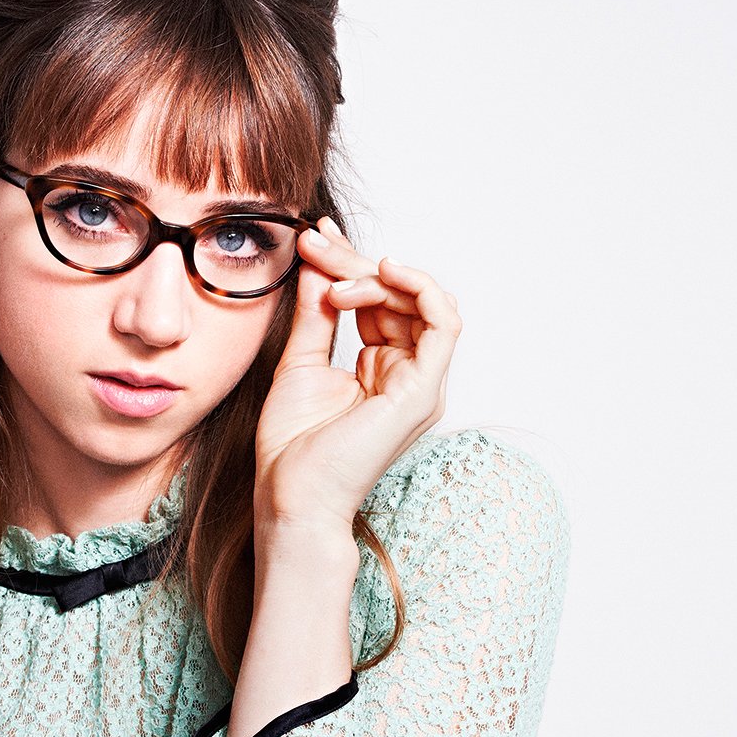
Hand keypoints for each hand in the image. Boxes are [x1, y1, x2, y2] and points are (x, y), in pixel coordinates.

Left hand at [252, 216, 460, 533]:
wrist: (292, 496)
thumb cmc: (293, 447)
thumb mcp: (301, 361)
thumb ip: (316, 313)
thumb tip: (317, 263)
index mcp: (385, 370)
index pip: (382, 302)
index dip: (352, 265)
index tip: (314, 240)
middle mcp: (410, 374)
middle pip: (402, 297)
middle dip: (357, 263)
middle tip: (315, 245)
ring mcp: (421, 384)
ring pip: (424, 303)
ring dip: (380, 276)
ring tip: (335, 278)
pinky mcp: (423, 390)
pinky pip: (444, 324)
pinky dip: (420, 289)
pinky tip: (385, 272)